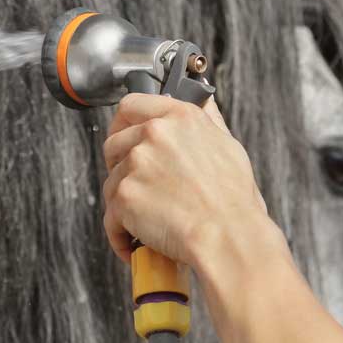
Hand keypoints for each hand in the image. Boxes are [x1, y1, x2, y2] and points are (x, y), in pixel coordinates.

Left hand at [101, 93, 268, 266]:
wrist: (228, 236)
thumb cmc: (232, 200)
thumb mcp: (228, 145)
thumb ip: (207, 119)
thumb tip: (202, 100)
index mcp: (179, 117)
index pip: (132, 104)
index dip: (123, 123)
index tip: (123, 135)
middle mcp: (154, 135)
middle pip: (114, 144)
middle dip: (120, 166)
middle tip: (137, 186)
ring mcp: (136, 164)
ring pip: (111, 181)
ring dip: (123, 202)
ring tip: (146, 220)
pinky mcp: (124, 196)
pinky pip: (110, 216)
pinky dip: (119, 233)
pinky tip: (135, 241)